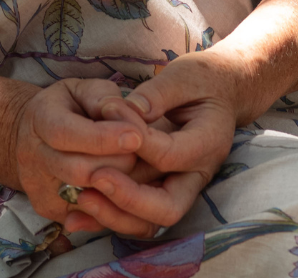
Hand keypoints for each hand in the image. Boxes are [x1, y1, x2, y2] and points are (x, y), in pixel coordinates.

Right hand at [0, 79, 163, 236]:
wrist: (33, 133)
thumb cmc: (69, 106)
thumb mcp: (85, 88)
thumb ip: (106, 99)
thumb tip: (129, 121)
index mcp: (40, 119)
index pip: (66, 134)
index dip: (104, 138)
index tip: (138, 135)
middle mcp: (32, 157)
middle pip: (79, 171)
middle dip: (119, 163)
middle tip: (144, 153)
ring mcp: (39, 188)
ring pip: (86, 199)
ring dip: (121, 186)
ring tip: (140, 169)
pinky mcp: (50, 210)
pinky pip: (89, 217)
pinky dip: (113, 204)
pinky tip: (127, 185)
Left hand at [87, 55, 241, 231]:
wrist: (220, 94)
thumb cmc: (202, 80)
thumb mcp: (183, 76)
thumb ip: (157, 94)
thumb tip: (126, 110)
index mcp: (208, 142)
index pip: (170, 156)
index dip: (137, 143)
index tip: (106, 118)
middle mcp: (197, 174)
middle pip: (167, 208)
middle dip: (128, 198)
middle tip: (95, 177)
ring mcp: (181, 188)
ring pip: (150, 220)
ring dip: (115, 215)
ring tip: (81, 198)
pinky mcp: (163, 192)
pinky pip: (137, 217)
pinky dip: (109, 217)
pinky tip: (77, 215)